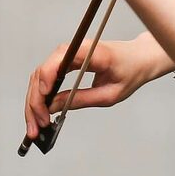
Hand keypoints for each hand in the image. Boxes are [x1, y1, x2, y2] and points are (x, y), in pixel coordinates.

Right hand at [23, 35, 171, 138]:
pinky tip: (40, 113)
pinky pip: (47, 76)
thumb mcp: (110, 94)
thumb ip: (81, 99)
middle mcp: (75, 49)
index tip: (44, 98)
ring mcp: (69, 54)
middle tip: (36, 125)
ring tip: (35, 126)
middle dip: (35, 100)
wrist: (140, 58)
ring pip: (40, 75)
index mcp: (92, 52)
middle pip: (43, 70)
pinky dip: (41, 95)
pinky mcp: (67, 61)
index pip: (60, 58)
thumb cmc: (130, 73)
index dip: (47, 76)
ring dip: (34, 101)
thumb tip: (53, 107)